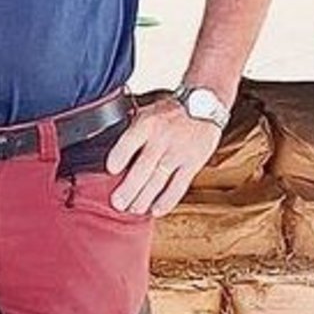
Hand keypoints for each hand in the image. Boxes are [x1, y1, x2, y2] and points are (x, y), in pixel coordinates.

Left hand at [105, 96, 223, 216]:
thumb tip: (107, 147)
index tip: (111, 170)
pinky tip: (156, 210)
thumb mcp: (146, 110)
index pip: (130, 140)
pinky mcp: (193, 162)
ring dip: (145, 198)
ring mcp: (179, 152)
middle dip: (129, 187)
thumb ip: (130, 129)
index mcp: (147, 123)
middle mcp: (162, 138)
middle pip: (144, 166)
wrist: (206, 103)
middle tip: (118, 203)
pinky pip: (179, 185)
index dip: (120, 155)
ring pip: (160, 179)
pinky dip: (168, 200)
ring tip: (133, 210)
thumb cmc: (169, 111)